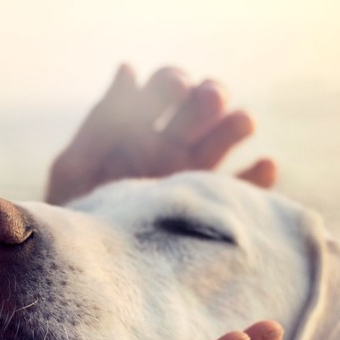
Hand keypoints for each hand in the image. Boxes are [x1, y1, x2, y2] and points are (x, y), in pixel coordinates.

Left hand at [46, 65, 276, 204]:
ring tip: (241, 122)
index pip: (165, 89)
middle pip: (201, 108)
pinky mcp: (212, 210)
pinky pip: (243, 191)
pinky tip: (264, 166)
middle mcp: (171, 147)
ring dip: (236, 125)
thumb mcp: (76, 168)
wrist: (91, 271)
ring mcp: (194, 177)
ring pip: (225, 140)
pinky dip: (258, 177)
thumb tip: (128, 67)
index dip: (172, 82)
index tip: (176, 87)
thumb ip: (102, 122)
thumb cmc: (74, 217)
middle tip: (210, 99)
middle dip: (209, 96)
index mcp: (138, 130)